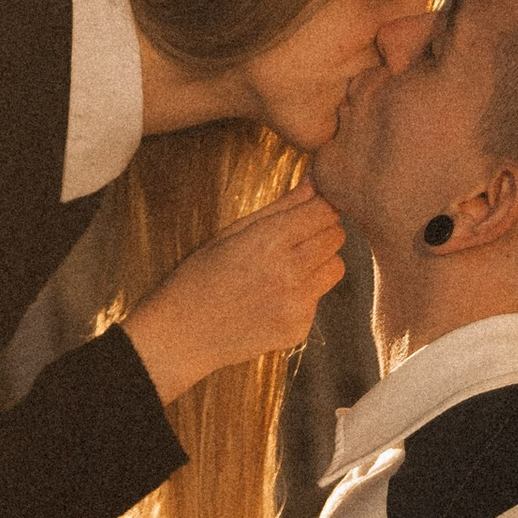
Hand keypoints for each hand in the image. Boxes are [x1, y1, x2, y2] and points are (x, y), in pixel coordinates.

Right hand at [125, 184, 348, 407]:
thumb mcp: (232, 232)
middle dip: (322, 232)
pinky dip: (304, 295)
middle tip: (295, 240)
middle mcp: (289, 271)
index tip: (308, 212)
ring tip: (287, 268)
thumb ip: (280, 207)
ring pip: (336, 268)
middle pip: (337, 237)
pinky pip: (318, 299)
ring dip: (320, 262)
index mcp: (269, 239)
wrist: (181, 335)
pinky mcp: (298, 328)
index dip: (319, 207)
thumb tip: (314, 182)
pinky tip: (272, 299)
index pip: (324, 210)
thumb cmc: (199, 276)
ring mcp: (296, 303)